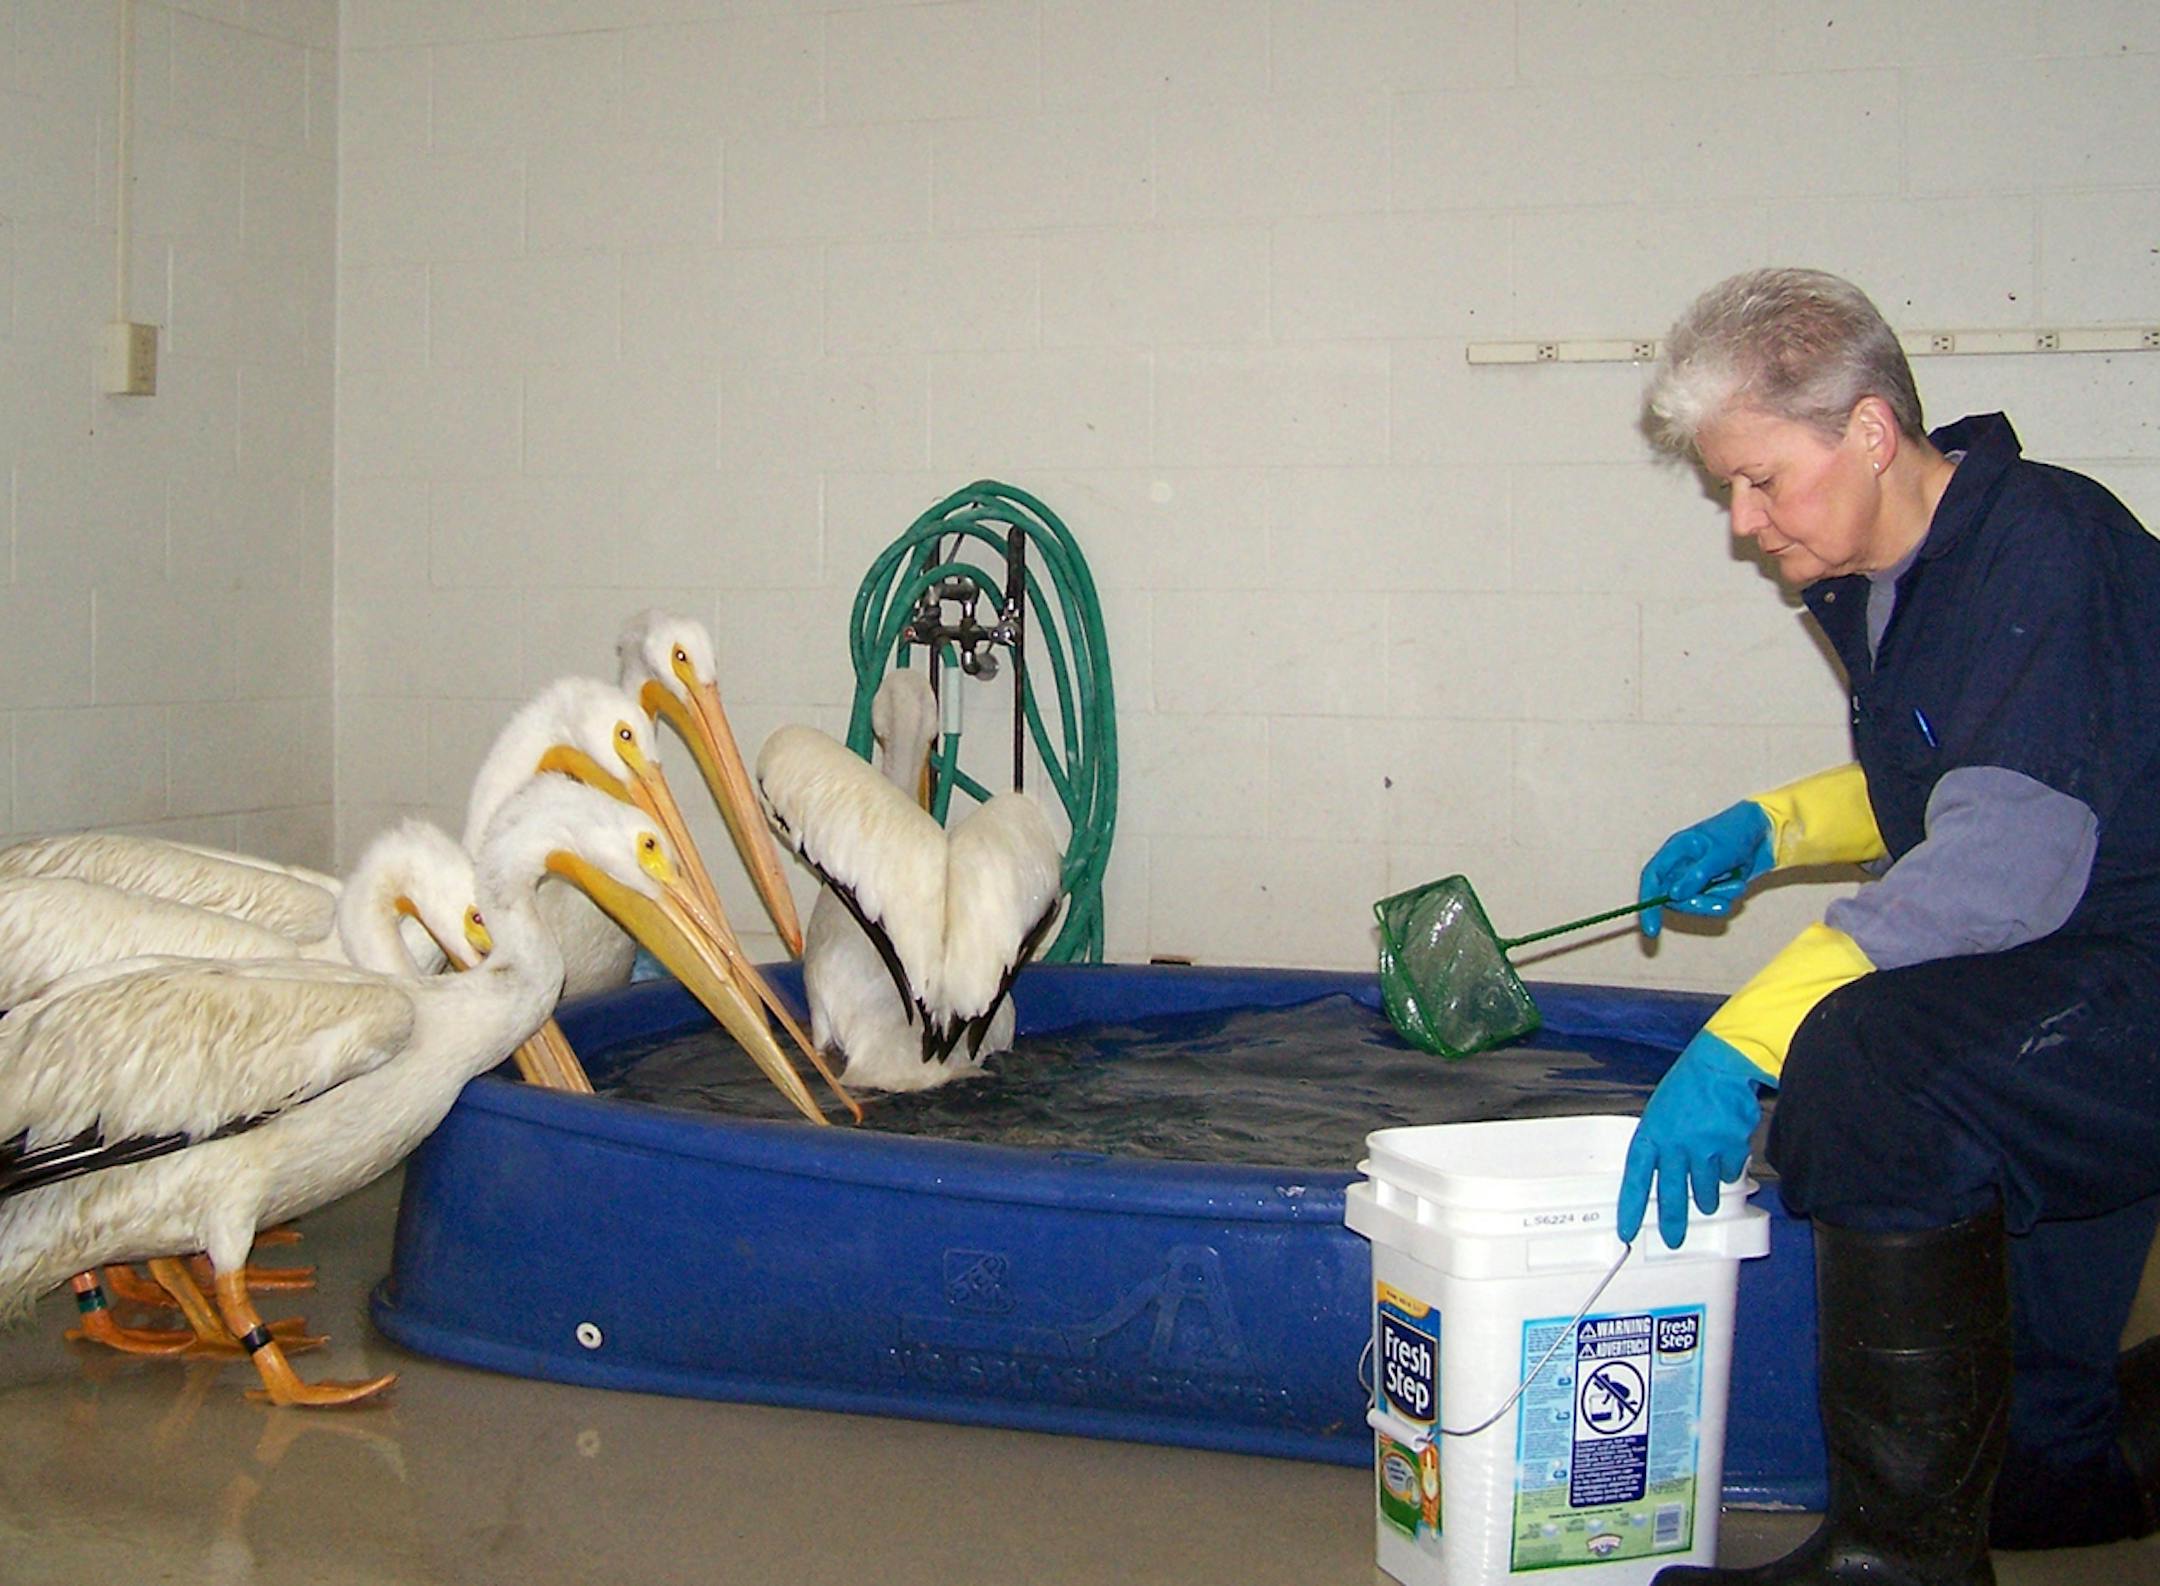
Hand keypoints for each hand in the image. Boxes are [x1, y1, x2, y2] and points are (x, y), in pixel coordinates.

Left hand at [1616, 1031, 1769, 1248]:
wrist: (1721, 1066)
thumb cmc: (1688, 1085)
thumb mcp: (1660, 1111)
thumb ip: (1660, 1142)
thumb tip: (1661, 1169)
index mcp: (1652, 1134)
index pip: (1635, 1178)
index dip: (1630, 1207)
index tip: (1627, 1231)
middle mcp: (1675, 1145)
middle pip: (1671, 1194)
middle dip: (1672, 1221)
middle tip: (1673, 1239)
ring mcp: (1704, 1149)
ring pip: (1704, 1189)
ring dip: (1705, 1198)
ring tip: (1705, 1204)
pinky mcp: (1730, 1149)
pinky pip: (1729, 1173)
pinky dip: (1728, 1172)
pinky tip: (1726, 1164)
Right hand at [1639, 801, 1775, 937]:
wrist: (1765, 831)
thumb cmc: (1738, 832)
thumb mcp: (1720, 853)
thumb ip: (1697, 875)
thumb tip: (1673, 895)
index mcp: (1675, 851)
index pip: (1652, 879)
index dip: (1648, 903)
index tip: (1652, 930)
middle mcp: (1680, 865)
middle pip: (1674, 897)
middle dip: (1698, 905)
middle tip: (1722, 906)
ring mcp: (1695, 877)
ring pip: (1694, 902)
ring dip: (1716, 900)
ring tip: (1737, 886)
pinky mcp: (1710, 886)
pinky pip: (1711, 902)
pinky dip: (1725, 897)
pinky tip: (1738, 884)